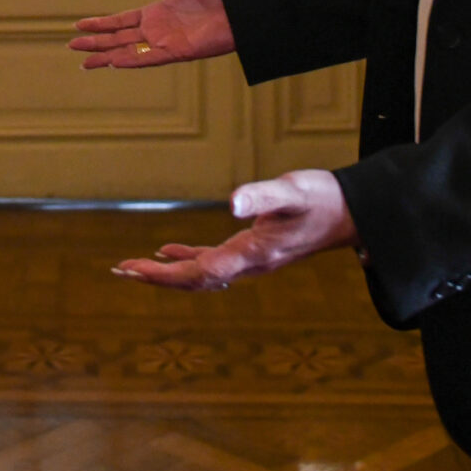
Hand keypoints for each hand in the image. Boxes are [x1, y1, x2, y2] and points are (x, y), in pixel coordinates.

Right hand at [67, 0, 233, 67]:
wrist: (237, 9)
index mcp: (155, 13)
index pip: (121, 21)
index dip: (101, 24)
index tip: (81, 26)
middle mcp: (156, 30)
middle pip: (118, 38)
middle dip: (95, 42)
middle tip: (72, 45)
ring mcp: (164, 43)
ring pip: (127, 52)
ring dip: (105, 56)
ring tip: (83, 62)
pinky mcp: (176, 52)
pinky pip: (148, 59)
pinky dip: (130, 61)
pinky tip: (112, 63)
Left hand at [110, 170, 354, 290]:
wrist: (350, 214)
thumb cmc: (322, 199)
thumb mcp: (292, 190)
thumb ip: (262, 196)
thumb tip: (231, 202)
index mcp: (252, 253)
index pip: (199, 271)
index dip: (165, 273)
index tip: (133, 269)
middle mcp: (249, 265)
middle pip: (195, 280)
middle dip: (157, 278)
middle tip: (120, 270)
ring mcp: (252, 263)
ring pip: (201, 276)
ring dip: (167, 273)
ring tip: (135, 268)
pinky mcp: (255, 253)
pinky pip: (213, 265)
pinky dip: (188, 261)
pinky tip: (171, 252)